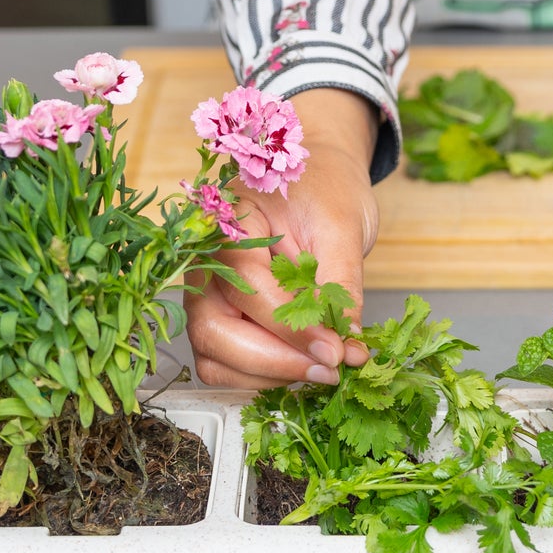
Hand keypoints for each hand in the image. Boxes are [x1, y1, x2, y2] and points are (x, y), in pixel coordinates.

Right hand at [184, 89, 378, 389]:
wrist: (318, 175)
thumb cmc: (327, 190)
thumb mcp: (343, 227)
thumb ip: (342, 286)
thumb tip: (348, 348)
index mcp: (228, 222)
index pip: (246, 285)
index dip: (290, 326)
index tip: (334, 351)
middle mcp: (204, 261)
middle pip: (213, 328)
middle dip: (273, 361)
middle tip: (328, 370)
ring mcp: (206, 292)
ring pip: (213, 355)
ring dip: (267, 376)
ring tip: (322, 371)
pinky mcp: (220, 316)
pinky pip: (224, 361)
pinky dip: (261, 377)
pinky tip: (303, 367)